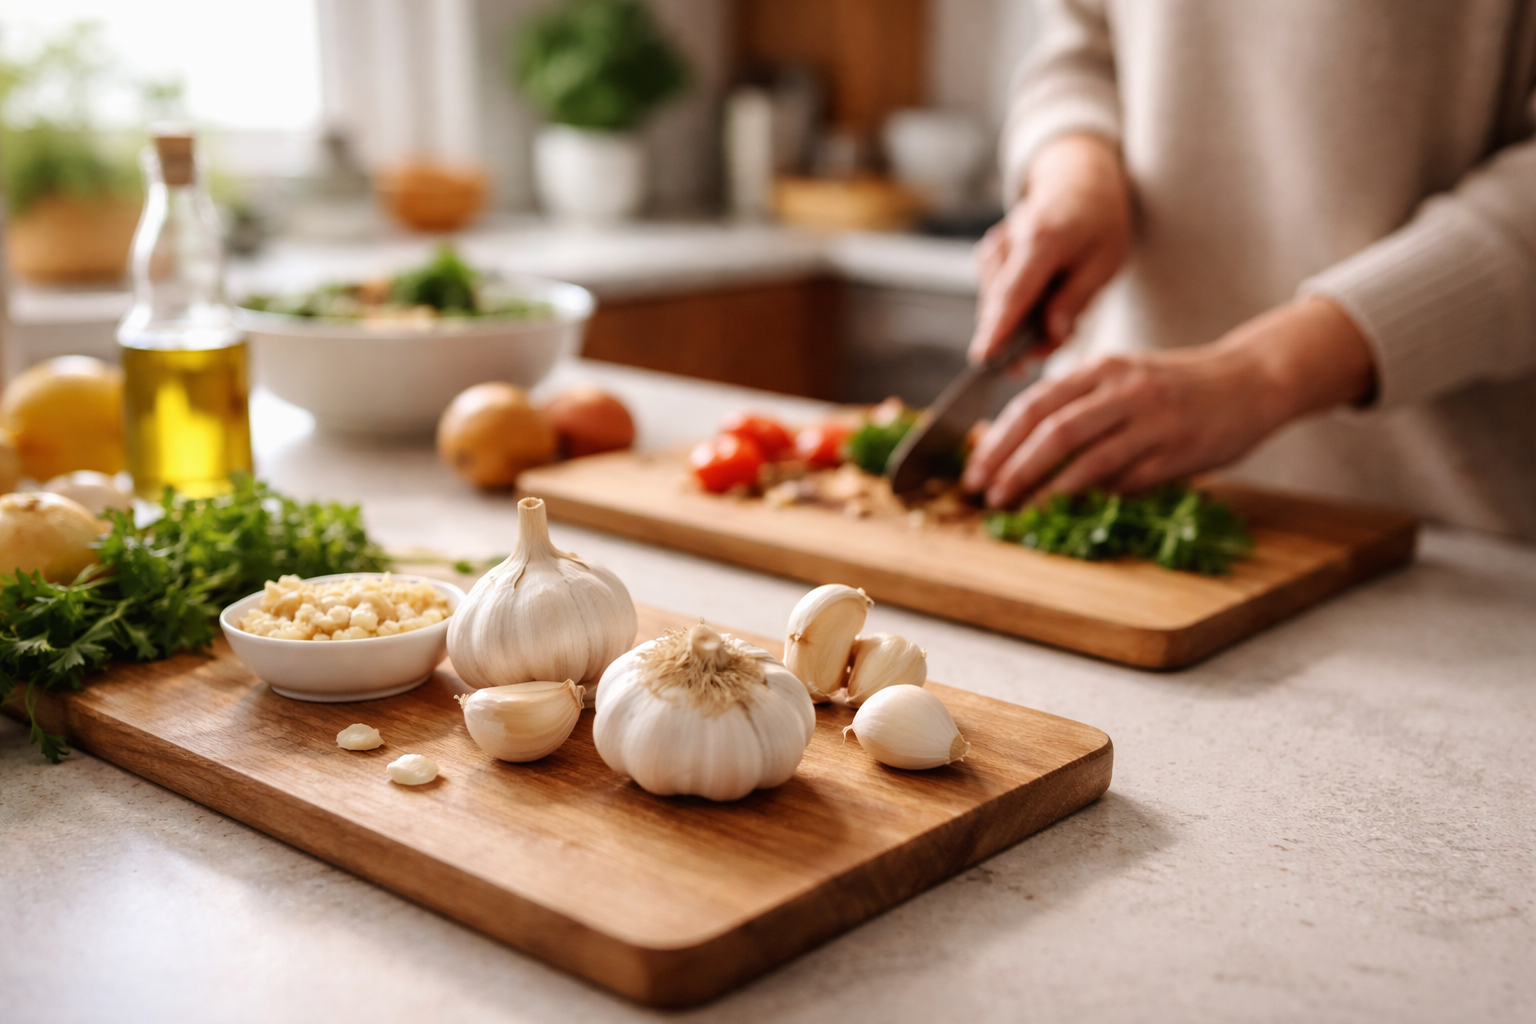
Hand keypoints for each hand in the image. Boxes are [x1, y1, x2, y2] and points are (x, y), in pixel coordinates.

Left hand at [961, 297, 1378, 507]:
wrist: (1252, 379)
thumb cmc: (1177, 386)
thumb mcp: (1121, 381)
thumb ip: (1073, 407)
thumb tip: (1008, 444)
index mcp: (1101, 369)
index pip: (1035, 403)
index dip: (998, 439)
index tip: (974, 469)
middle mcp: (1123, 390)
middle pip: (1051, 430)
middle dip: (1010, 466)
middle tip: (984, 495)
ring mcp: (1151, 421)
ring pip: (1085, 458)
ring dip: (1044, 489)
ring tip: (1015, 511)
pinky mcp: (1176, 452)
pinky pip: (1125, 480)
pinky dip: (1090, 499)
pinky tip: (1068, 514)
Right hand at [969, 133, 1131, 363]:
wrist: (1078, 182)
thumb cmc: (1098, 222)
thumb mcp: (1106, 262)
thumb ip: (1075, 299)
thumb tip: (1051, 334)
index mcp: (1042, 239)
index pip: (1014, 294)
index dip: (998, 329)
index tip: (983, 358)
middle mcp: (1009, 240)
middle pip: (999, 304)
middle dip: (1012, 339)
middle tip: (1031, 360)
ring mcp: (995, 245)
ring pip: (994, 303)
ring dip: (1015, 325)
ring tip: (1049, 328)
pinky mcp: (989, 254)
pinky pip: (995, 294)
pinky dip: (1011, 310)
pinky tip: (1037, 307)